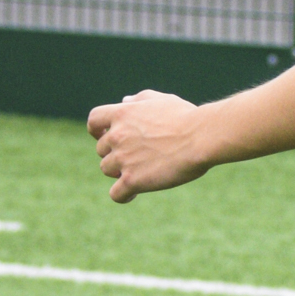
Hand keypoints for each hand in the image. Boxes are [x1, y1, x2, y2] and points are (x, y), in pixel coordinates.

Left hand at [87, 90, 206, 201]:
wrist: (200, 138)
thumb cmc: (186, 117)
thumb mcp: (162, 100)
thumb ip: (139, 100)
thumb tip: (124, 101)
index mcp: (122, 114)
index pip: (94, 121)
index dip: (97, 130)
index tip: (105, 136)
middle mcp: (117, 136)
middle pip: (102, 149)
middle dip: (115, 153)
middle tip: (137, 157)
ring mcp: (123, 159)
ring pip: (107, 169)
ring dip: (120, 172)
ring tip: (141, 172)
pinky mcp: (133, 180)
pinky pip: (116, 194)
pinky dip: (122, 195)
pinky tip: (133, 194)